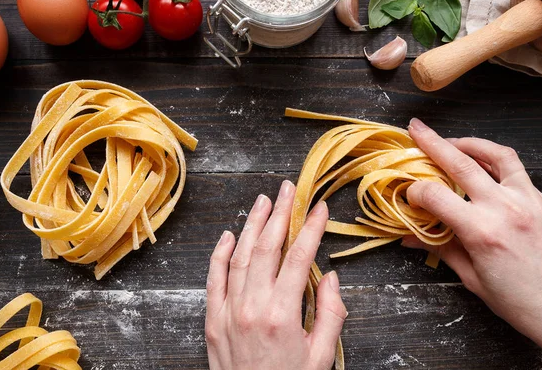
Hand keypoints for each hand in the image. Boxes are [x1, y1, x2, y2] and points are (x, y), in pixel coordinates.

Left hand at [205, 180, 346, 369]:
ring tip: (263, 201)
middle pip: (266, 247)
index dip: (310, 227)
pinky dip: (219, 254)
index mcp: (282, 314)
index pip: (299, 257)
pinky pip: (213, 278)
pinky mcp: (212, 321)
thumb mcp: (321, 357)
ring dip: (251, 225)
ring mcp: (227, 312)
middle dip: (279, 213)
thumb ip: (330, 315)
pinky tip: (228, 234)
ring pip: (239, 256)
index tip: (318, 208)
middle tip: (287, 188)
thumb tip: (329, 277)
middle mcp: (251, 307)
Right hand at [403, 118, 541, 368]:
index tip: (409, 196)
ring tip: (453, 141)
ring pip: (498, 155)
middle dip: (434, 142)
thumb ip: (441, 248)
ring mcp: (531, 201)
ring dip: (471, 143)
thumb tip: (409, 236)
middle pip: (462, 162)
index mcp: (483, 232)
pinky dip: (496, 166)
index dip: (415, 192)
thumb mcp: (472, 278)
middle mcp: (507, 209)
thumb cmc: (519, 303)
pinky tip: (484, 174)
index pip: (436, 196)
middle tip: (416, 128)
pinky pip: (518, 173)